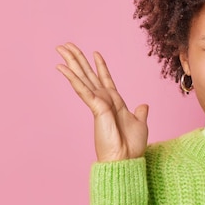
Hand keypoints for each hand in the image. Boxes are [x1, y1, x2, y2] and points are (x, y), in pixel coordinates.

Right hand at [56, 43, 148, 161]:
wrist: (126, 159)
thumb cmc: (132, 146)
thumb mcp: (140, 124)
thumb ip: (140, 113)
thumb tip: (144, 105)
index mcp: (114, 102)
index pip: (106, 79)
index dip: (101, 66)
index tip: (96, 53)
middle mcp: (104, 100)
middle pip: (88, 74)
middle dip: (78, 59)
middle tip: (66, 46)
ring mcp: (98, 103)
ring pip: (81, 77)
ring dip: (71, 62)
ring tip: (60, 48)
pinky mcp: (95, 106)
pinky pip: (82, 88)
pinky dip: (72, 77)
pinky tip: (62, 67)